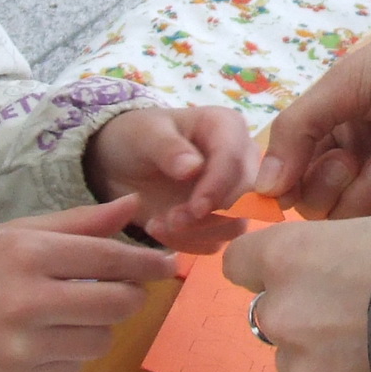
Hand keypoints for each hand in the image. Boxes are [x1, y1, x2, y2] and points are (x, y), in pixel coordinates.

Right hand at [0, 196, 176, 371]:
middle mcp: (29, 302)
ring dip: (97, 326)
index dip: (146, 262)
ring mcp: (24, 347)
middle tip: (124, 290)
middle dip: (130, 295)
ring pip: (99, 340)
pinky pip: (72, 368)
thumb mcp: (18, 232)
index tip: (167, 263)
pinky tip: (44, 339)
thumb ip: (79, 223)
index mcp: (29, 255)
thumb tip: (132, 206)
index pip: (109, 258)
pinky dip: (69, 353)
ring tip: (70, 314)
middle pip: (116, 304)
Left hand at [86, 105, 259, 250]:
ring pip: (236, 224)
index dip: (218, 186)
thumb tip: (194, 168)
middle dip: (209, 216)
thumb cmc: (139, 137)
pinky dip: (188, 243)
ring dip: (198, 233)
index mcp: (227, 128)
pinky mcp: (219, 219)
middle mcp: (240, 160)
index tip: (195, 209)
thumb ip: (168, 148)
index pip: (235, 159)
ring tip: (159, 225)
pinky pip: (216, 240)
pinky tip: (160, 230)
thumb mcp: (146, 134)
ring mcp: (232, 193)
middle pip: (246, 197)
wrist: (124, 162)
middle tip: (170, 221)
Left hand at [222, 207, 370, 371]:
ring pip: (300, 363)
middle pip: (272, 317)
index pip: (240, 263)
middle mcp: (281, 312)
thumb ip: (343, 247)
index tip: (293, 274)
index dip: (267, 269)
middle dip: (304, 317)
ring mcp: (302, 367)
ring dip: (326, 359)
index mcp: (288, 256)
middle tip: (356, 317)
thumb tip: (343, 258)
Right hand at [252, 17, 370, 218]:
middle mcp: (361, 160)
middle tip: (357, 158)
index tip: (298, 173)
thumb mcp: (342, 85)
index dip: (293, 179)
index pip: (296, 174)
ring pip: (352, 224)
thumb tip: (263, 189)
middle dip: (331, 184)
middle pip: (319, 206)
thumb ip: (295, 131)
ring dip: (364, 194)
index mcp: (337, 130)